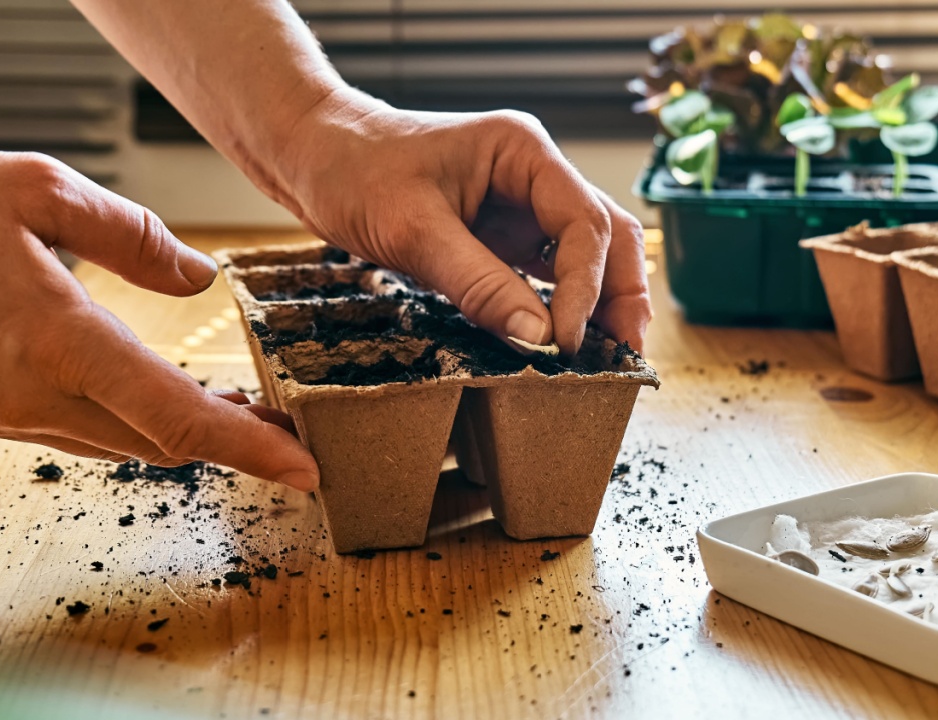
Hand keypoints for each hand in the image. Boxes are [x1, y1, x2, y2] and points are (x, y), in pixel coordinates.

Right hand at [0, 147, 318, 490]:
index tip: (303, 467)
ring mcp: (5, 415)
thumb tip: (199, 277)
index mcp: (56, 340)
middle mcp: (32, 395)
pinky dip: (131, 426)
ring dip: (183, 436)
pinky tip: (155, 401)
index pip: (177, 415)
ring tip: (237, 414)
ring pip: (120, 446)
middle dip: (231, 444)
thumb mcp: (38, 189)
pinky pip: (77, 435)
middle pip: (159, 444)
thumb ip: (131, 237)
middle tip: (285, 429)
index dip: (250, 448)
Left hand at [274, 88, 652, 353]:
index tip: (564, 343)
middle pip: (607, 236)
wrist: (312, 156)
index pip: (585, 223)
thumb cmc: (354, 170)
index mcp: (524, 152)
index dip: (585, 287)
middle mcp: (534, 176)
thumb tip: (539, 341)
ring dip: (601, 304)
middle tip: (625, 356)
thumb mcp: (414, 231)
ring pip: (588, 256)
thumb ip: (479, 283)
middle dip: (621, 295)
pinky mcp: (502, 236)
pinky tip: (563, 344)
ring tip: (608, 358)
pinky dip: (562, 307)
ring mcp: (521, 206)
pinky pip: (548, 273)